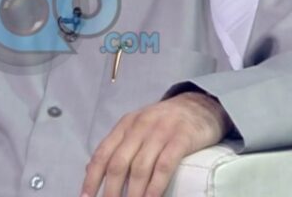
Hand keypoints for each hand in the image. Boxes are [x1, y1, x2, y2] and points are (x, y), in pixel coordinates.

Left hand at [81, 91, 232, 196]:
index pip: (102, 153)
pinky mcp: (181, 139)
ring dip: (133, 193)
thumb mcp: (138, 127)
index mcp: (125, 125)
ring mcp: (160, 132)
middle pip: (118, 163)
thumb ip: (119, 145)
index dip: (91, 178)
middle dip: (111, 190)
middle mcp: (139, 127)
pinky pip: (164, 165)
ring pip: (140, 167)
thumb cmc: (166, 122)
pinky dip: (155, 186)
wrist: (201, 105)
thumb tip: (91, 169)